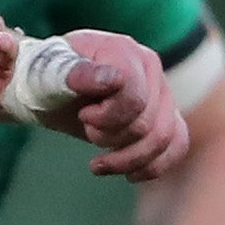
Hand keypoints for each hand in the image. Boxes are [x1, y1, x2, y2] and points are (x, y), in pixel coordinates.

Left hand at [39, 27, 190, 179]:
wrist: (52, 88)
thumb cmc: (47, 78)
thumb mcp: (49, 74)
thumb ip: (75, 73)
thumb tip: (112, 80)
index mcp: (122, 50)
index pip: (133, 97)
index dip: (106, 117)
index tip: (83, 114)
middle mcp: (149, 67)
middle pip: (145, 122)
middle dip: (110, 137)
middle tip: (86, 129)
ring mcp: (161, 91)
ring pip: (164, 138)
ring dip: (127, 159)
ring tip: (99, 162)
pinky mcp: (165, 115)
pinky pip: (177, 145)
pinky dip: (153, 166)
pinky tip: (128, 174)